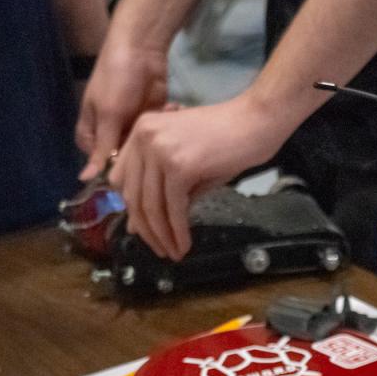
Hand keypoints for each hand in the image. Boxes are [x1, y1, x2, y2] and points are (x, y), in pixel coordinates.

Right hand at [76, 43, 168, 179]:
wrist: (141, 50)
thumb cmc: (116, 80)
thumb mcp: (108, 115)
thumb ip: (102, 148)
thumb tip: (85, 179)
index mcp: (91, 132)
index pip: (98, 164)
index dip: (115, 173)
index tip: (134, 176)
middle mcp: (109, 133)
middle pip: (122, 161)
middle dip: (139, 159)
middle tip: (155, 158)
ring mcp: (130, 128)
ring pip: (141, 151)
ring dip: (153, 144)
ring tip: (166, 137)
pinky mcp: (150, 121)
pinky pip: (155, 137)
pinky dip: (163, 131)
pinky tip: (172, 116)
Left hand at [107, 96, 288, 259]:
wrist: (256, 122)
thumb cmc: (228, 141)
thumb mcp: (186, 162)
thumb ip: (162, 189)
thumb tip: (139, 225)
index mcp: (141, 131)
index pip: (120, 178)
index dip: (131, 209)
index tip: (145, 230)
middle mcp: (144, 137)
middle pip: (132, 195)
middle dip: (146, 229)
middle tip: (159, 249)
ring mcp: (160, 150)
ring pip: (151, 205)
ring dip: (161, 235)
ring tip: (172, 252)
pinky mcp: (180, 166)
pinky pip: (173, 208)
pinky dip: (178, 231)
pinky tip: (184, 244)